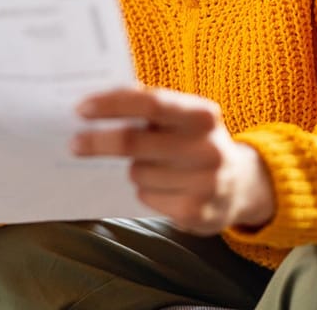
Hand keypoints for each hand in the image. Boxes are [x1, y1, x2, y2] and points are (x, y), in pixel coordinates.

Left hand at [71, 87, 274, 234]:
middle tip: (75, 143)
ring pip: (137, 172)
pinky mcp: (196, 213)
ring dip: (134, 169)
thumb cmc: (195, 141)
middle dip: (98, 142)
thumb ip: (149, 105)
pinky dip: (147, 192)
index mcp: (203, 115)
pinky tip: (168, 188)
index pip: (151, 103)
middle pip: (133, 142)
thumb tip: (96, 104)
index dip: (113, 105)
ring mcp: (205, 183)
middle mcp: (208, 148)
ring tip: (157, 167)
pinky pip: (146, 197)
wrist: (241, 186)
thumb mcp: (185, 117)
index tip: (81, 109)